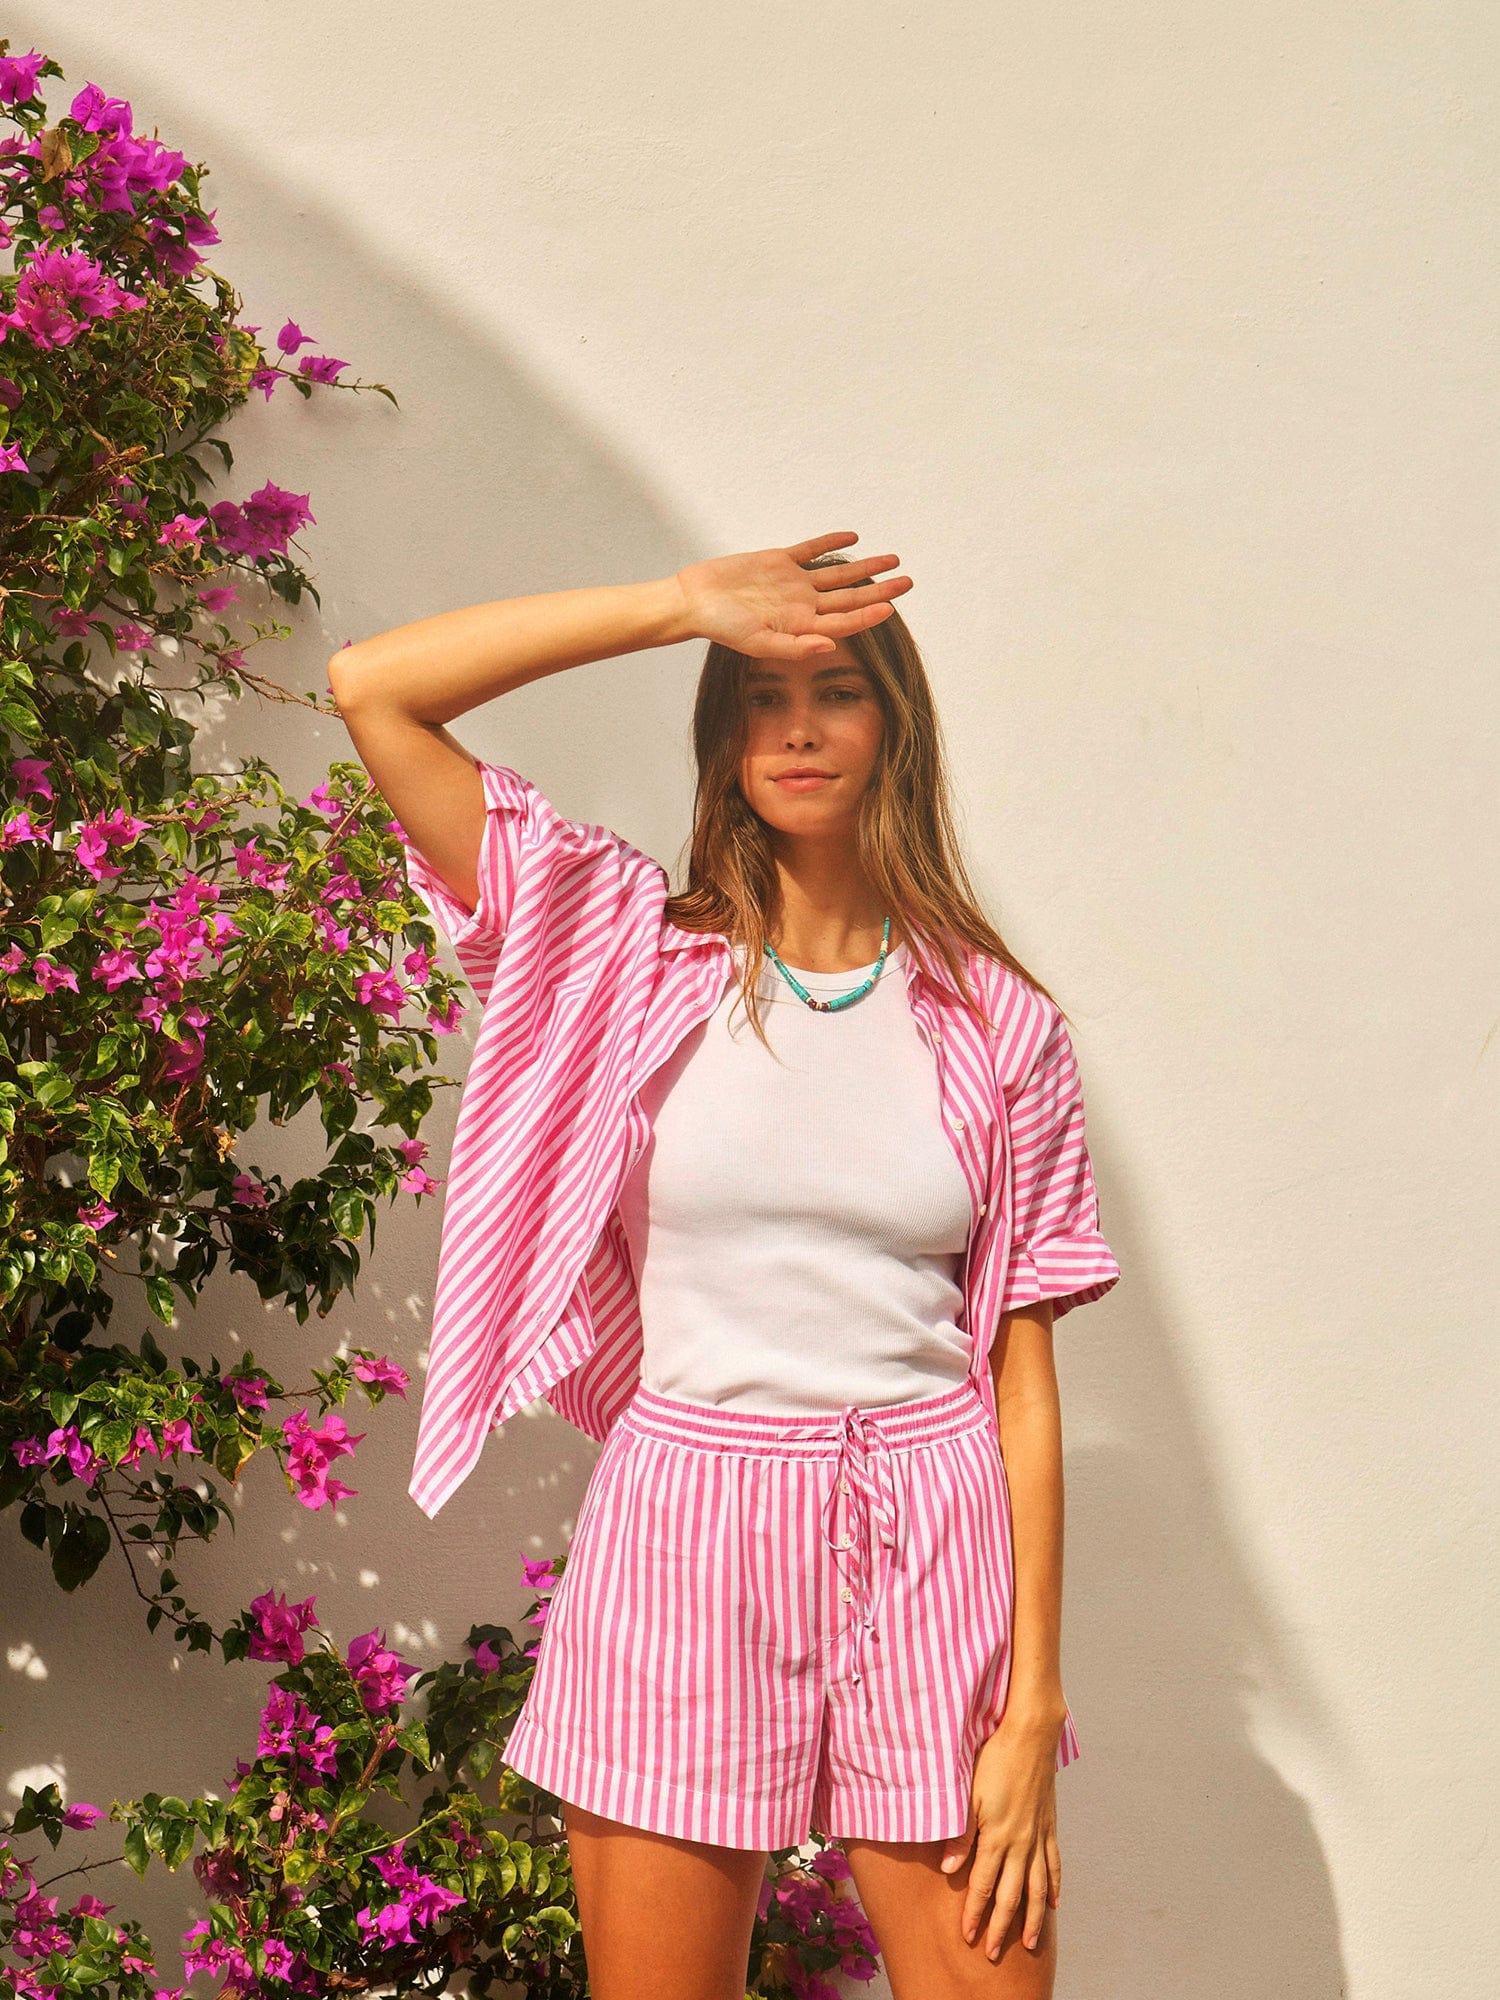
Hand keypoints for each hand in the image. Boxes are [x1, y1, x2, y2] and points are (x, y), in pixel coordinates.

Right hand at [671, 530, 912, 659]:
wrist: (694, 600)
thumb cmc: (721, 628)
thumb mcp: (757, 642)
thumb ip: (794, 646)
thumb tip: (830, 647)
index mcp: (801, 627)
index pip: (844, 622)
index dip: (868, 615)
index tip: (892, 607)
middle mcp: (802, 606)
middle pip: (850, 598)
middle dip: (880, 590)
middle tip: (908, 582)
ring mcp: (792, 583)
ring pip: (837, 574)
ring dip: (865, 567)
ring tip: (893, 559)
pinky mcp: (778, 562)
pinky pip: (811, 550)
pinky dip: (831, 543)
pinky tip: (853, 538)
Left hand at [938, 1716, 1062, 1959]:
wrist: (1030, 1736)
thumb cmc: (994, 1759)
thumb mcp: (968, 1793)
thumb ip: (961, 1833)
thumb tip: (949, 1868)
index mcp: (998, 1836)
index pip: (984, 1886)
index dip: (974, 1913)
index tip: (966, 1936)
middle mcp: (1021, 1843)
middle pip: (1012, 1896)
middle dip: (1001, 1927)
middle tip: (992, 1953)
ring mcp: (1039, 1836)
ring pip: (1037, 1889)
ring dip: (1032, 1919)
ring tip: (1029, 1943)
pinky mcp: (1050, 1826)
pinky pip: (1054, 1865)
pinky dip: (1053, 1887)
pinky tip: (1053, 1905)